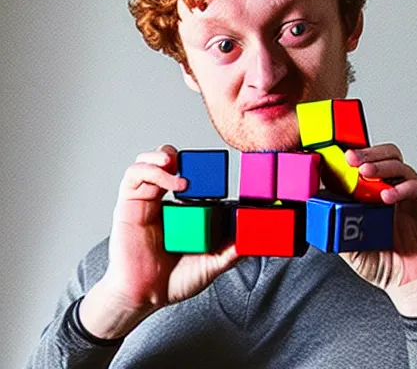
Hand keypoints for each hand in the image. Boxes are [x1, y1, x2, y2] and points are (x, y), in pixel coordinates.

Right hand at [80, 145, 238, 337]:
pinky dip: (153, 170)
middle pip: (168, 162)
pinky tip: (172, 182)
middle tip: (199, 165)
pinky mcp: (128, 203)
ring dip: (164, 156)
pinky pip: (134, 175)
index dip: (202, 169)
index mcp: (180, 209)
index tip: (220, 173)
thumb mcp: (210, 264)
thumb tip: (252, 241)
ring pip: (148, 162)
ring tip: (177, 164)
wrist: (143, 297)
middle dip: (183, 156)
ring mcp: (144, 200)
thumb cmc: (170, 281)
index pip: (190, 177)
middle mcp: (161, 200)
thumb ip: (230, 252)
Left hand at [341, 144, 416, 315]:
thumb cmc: (383, 263)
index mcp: (375, 192)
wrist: (411, 285)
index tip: (338, 157)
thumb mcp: (349, 244)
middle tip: (352, 158)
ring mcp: (415, 194)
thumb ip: (335, 225)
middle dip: (368, 153)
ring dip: (382, 166)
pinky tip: (389, 196)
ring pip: (401, 167)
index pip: (366, 164)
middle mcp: (396, 187)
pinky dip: (405, 187)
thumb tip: (314, 207)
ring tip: (367, 172)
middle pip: (386, 156)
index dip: (354, 158)